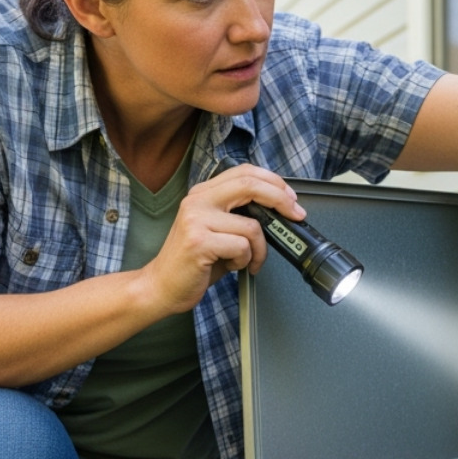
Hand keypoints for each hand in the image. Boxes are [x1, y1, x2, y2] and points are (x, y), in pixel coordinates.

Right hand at [141, 163, 306, 312]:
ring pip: (252, 225)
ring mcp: (196, 219)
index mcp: (202, 194)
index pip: (244, 172)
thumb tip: (277, 210)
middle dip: (281, 199)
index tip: (291, 198)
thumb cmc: (193, 262)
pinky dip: (245, 261)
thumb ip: (238, 214)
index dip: (273, 181)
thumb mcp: (216, 230)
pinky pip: (242, 246)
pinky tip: (232, 266)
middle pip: (250, 184)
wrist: (161, 286)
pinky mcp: (199, 241)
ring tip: (247, 261)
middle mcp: (197, 201)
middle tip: (295, 215)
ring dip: (259, 249)